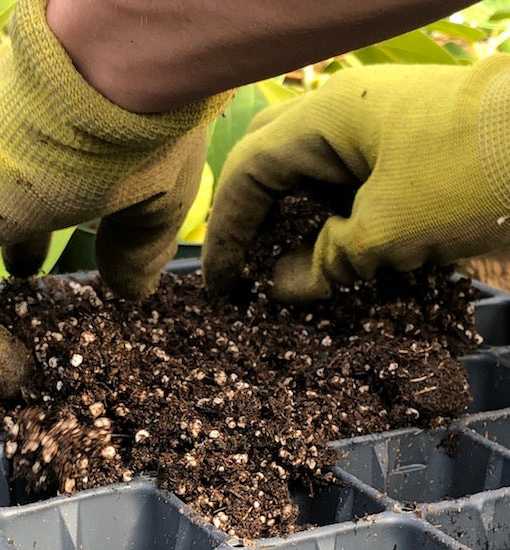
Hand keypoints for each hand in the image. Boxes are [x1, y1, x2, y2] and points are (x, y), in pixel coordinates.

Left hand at [0, 0, 231, 396]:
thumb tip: (136, 293)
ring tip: (8, 371)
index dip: (20, 241)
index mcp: (22, 145)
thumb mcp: (151, 204)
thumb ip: (136, 248)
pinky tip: (2, 373)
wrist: (115, 87)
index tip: (34, 280)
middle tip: (15, 326)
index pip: (4, 197)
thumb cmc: (141, 133)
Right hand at [203, 56, 509, 302]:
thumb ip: (324, 262)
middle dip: (251, 220)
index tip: (222, 285)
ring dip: (289, 222)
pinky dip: (327, 220)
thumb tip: (280, 290)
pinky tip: (332, 252)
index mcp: (324, 118)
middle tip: (247, 271)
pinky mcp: (399, 148)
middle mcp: (340, 114)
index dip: (227, 232)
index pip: (248, 174)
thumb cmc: (473, 176)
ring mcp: (372, 127)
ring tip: (285, 269)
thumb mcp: (387, 231)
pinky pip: (342, 183)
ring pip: (305, 174)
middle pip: (267, 164)